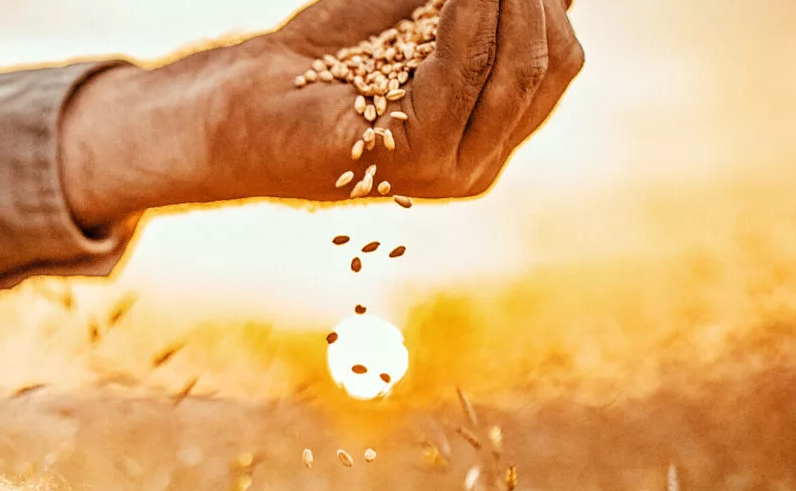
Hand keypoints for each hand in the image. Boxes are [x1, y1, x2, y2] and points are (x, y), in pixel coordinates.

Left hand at [60, 0, 583, 225]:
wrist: (240, 108)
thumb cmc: (317, 60)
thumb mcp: (409, 18)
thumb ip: (469, 0)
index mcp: (485, 137)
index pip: (556, 67)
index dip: (553, 4)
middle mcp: (476, 163)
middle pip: (546, 69)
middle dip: (538, 0)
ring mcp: (448, 168)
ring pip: (516, 71)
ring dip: (511, 1)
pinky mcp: (412, 158)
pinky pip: (462, 72)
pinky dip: (468, 15)